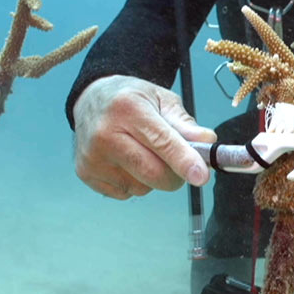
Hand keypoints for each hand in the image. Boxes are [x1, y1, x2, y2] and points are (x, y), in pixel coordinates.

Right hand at [72, 75, 215, 198]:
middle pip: (152, 172)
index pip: (161, 141)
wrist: (91, 99)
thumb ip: (185, 123)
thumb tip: (207, 142)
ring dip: (153, 179)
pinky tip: (128, 161)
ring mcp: (92, 156)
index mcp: (128, 108)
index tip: (201, 175)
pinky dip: (135, 183)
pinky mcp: (86, 173)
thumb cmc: (131, 99)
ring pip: (141, 187)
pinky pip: (125, 193)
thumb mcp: (161, 100)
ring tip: (145, 153)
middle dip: (176, 175)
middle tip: (183, 165)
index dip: (184, 161)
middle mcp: (105, 133)